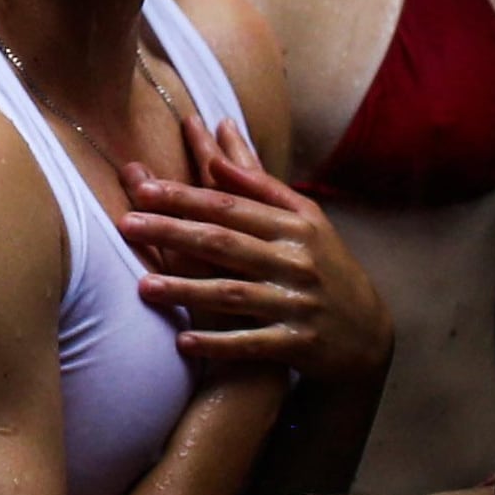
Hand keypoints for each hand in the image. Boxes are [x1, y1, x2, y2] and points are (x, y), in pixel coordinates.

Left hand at [118, 125, 391, 386]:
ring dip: (186, 290)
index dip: (184, 196)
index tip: (142, 188)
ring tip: (142, 286)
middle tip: (125, 225)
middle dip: (173, 232)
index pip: (230, 206)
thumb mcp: (305, 220)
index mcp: (295, 226)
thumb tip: (216, 150)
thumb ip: (260, 186)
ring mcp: (297, 304)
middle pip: (224, 243)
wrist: (368, 333)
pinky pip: (252, 344)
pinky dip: (218, 343)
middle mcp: (295, 261)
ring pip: (233, 294)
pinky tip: (182, 342)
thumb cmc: (326, 265)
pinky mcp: (298, 344)